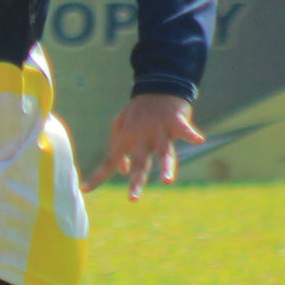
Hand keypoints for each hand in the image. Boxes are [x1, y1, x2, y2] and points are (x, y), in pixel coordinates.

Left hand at [85, 92, 204, 199]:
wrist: (157, 86)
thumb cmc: (138, 112)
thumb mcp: (121, 126)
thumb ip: (118, 148)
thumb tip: (123, 171)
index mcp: (125, 138)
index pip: (109, 160)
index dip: (98, 175)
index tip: (85, 190)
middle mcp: (141, 136)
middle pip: (139, 163)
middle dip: (136, 181)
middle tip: (132, 199)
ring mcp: (159, 129)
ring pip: (163, 152)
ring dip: (166, 166)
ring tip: (168, 180)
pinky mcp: (176, 121)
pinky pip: (185, 130)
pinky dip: (192, 134)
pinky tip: (199, 140)